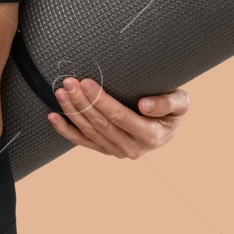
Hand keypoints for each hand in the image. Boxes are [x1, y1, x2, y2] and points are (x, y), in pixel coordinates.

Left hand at [47, 77, 188, 159]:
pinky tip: (52, 117)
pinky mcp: (104, 149)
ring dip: (72, 112)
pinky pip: (82, 141)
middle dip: (82, 102)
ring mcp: (116, 151)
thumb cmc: (172, 110)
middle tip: (68, 82)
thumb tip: (145, 106)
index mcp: (150, 136)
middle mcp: (132, 148)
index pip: (119, 117)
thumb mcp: (181, 103)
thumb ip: (167, 103)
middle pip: (100, 124)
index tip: (86, 82)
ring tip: (60, 92)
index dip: (101, 101)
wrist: (166, 128)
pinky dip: (65, 130)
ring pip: (89, 131)